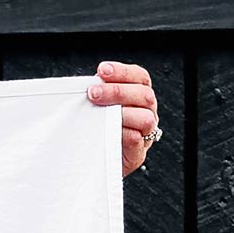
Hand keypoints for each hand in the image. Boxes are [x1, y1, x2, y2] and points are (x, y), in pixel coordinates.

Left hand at [87, 60, 160, 176]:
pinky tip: (108, 130)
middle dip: (117, 91)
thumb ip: (98, 95)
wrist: (96, 162)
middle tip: (93, 94)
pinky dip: (123, 133)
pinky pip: (137, 140)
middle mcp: (147, 112)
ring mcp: (146, 133)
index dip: (122, 71)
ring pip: (146, 118)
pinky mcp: (138, 153)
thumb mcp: (97, 108)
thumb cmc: (97, 130)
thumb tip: (86, 84)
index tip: (102, 70)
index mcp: (138, 97)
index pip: (139, 77)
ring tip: (99, 112)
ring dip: (121, 112)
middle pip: (144, 95)